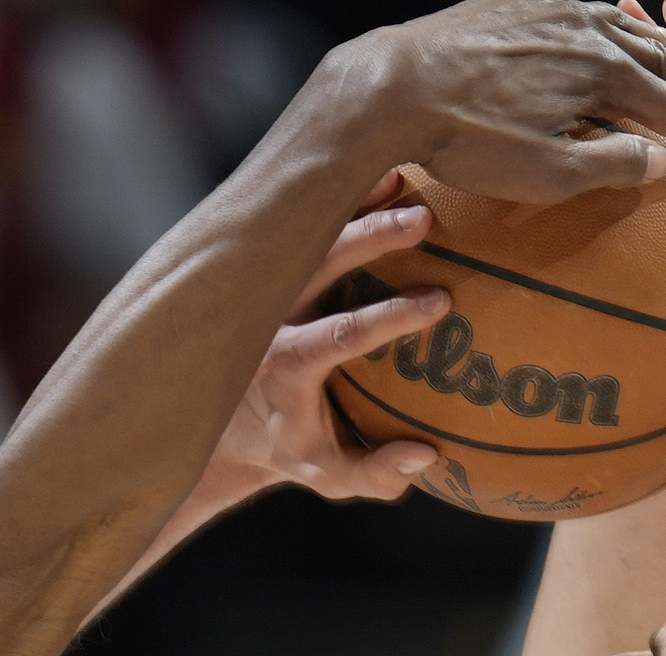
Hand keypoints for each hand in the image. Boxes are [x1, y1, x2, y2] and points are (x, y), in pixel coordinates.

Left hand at [211, 205, 451, 505]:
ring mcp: (269, 284)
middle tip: (424, 222)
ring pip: (309, 231)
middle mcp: (270, 316)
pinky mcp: (273, 265)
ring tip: (407, 178)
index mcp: (285, 366)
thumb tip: (424, 456)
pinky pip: (307, 222)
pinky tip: (385, 171)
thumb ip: (375, 474)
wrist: (225, 419)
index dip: (389, 317)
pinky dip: (342, 196)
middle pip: (318, 265)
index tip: (440, 301)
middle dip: (370, 239)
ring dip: (358, 205)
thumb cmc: (293, 450)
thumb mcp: (330, 476)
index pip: (339, 334)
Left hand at [353, 0, 665, 202]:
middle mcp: (591, 30)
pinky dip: (617, 24)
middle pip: (665, 59)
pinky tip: (615, 30)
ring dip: (663, 48)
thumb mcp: (548, 174)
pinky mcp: (523, 3)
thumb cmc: (470, 140)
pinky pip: (589, 9)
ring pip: (629, 27)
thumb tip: (661, 157)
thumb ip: (612, 163)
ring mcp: (557, 9)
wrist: (396, 85)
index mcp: (607, 73)